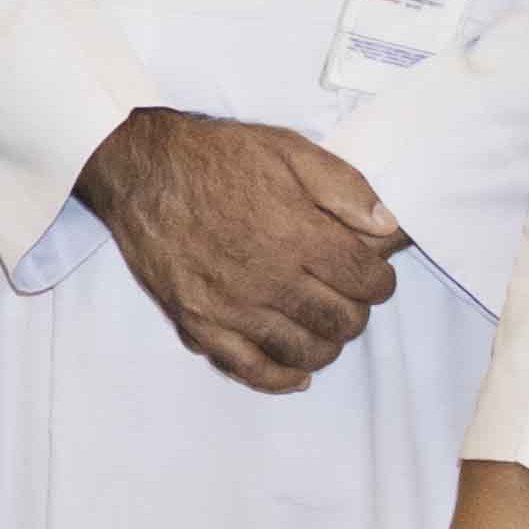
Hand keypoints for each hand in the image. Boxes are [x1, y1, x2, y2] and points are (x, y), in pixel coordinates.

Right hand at [79, 108, 403, 390]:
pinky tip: (296, 372)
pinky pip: (249, 369)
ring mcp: (231, 306)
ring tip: (321, 322)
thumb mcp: (288, 150)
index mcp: (295, 232)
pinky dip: (280, 378)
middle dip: (356, 309)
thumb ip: (344, 187)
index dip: (380, 279)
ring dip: (326, 342)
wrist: (140, 170)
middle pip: (341, 320)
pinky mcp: (199, 323)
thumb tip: (389, 228)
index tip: (373, 272)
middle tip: (347, 294)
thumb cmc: (215, 157)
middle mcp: (267, 276)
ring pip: (304, 350)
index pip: (366, 279)